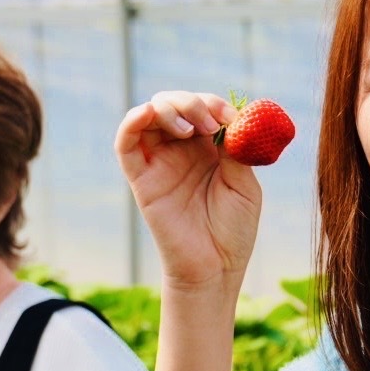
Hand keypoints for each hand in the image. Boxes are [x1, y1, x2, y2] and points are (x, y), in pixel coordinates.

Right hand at [115, 91, 262, 288]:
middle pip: (174, 105)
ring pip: (150, 115)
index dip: (214, 104)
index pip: (203, 108)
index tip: (231, 117)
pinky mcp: (140, 178)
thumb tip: (231, 118)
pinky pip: (126, 143)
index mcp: (208, 148)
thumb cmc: (233, 230)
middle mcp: (181, 150)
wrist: (214, 267)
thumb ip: (235, 150)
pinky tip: (148, 113)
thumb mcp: (243, 184)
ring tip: (190, 128)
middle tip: (211, 123)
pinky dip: (132, 120)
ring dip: (169, 108)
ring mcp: (159, 162)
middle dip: (192, 103)